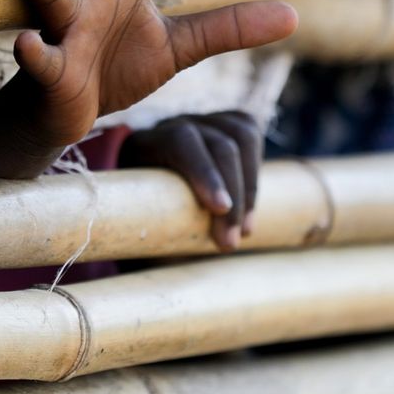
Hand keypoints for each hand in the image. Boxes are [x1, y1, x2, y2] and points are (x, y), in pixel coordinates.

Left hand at [119, 111, 264, 251]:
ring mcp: (200, 121)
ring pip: (241, 136)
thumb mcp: (138, 228)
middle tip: (231, 242)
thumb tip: (172, 272)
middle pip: (219, 144)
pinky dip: (255, 172)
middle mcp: (173, 125)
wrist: (145, 199)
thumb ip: (153, 236)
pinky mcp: (224, 124)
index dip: (204, 172)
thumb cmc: (140, 222)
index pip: (181, 142)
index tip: (220, 208)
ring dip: (249, 186)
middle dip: (234, 195)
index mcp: (144, 144)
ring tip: (245, 229)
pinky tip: (250, 206)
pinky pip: (250, 135)